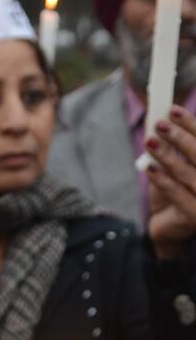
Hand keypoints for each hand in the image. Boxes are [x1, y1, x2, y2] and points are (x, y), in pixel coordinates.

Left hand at [146, 108, 195, 256]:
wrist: (171, 229)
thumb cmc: (177, 192)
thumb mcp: (178, 167)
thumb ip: (176, 148)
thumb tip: (163, 119)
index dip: (191, 124)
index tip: (172, 110)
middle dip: (179, 137)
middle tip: (159, 124)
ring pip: (188, 173)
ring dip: (167, 155)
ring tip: (149, 142)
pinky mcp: (195, 217)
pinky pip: (177, 194)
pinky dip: (162, 179)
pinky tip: (149, 167)